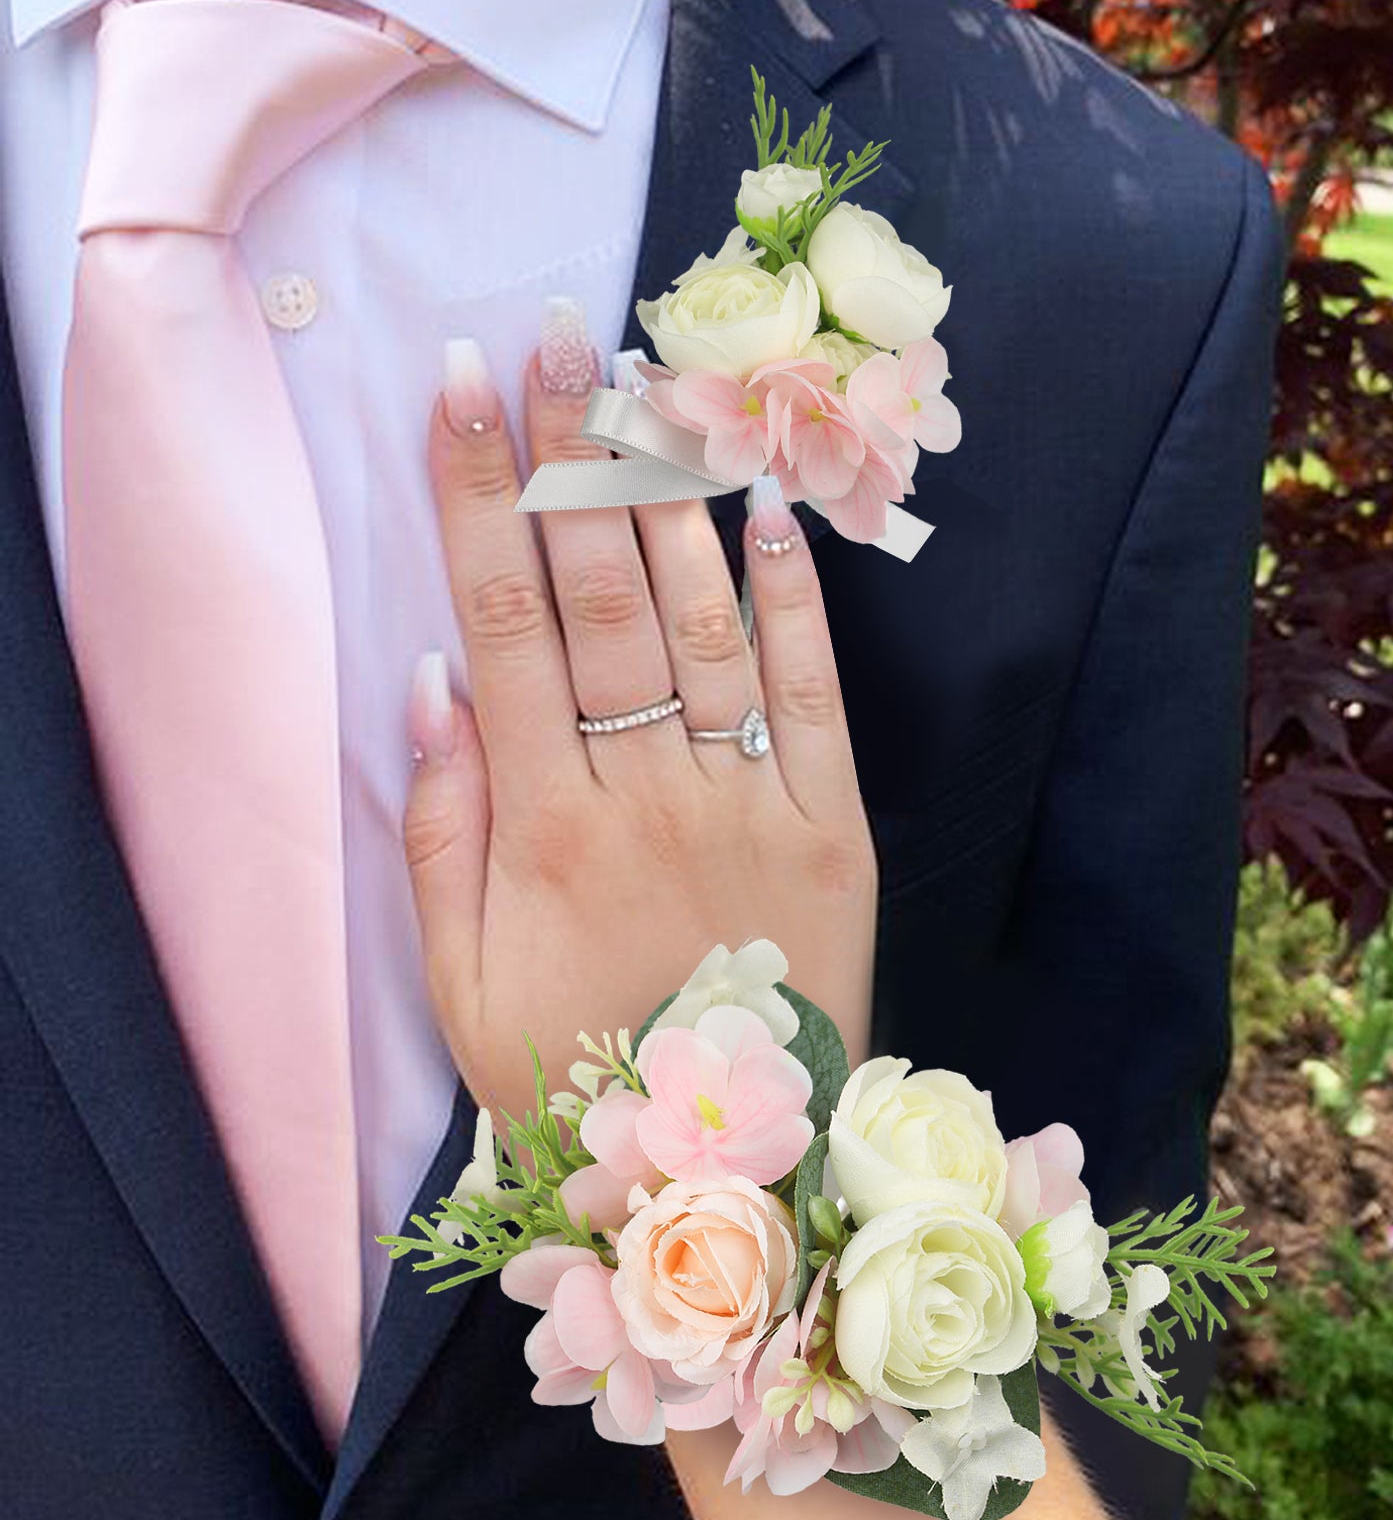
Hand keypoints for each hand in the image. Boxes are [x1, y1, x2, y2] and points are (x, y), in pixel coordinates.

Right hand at [401, 330, 877, 1133]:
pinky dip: (796, 599)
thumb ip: (440, 829)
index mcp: (545, 825)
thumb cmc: (570, 1073)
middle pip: (599, 590)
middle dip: (571, 451)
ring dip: (670, 493)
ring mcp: (752, 804)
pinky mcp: (835, 831)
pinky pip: (814, 696)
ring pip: (704, 620)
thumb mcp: (459, 979)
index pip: (502, 617)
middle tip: (552, 335)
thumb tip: (429, 679)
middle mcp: (648, 793)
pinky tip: (768, 508)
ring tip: (646, 384)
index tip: (460, 385)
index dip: (478, 491)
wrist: (730, 1184)